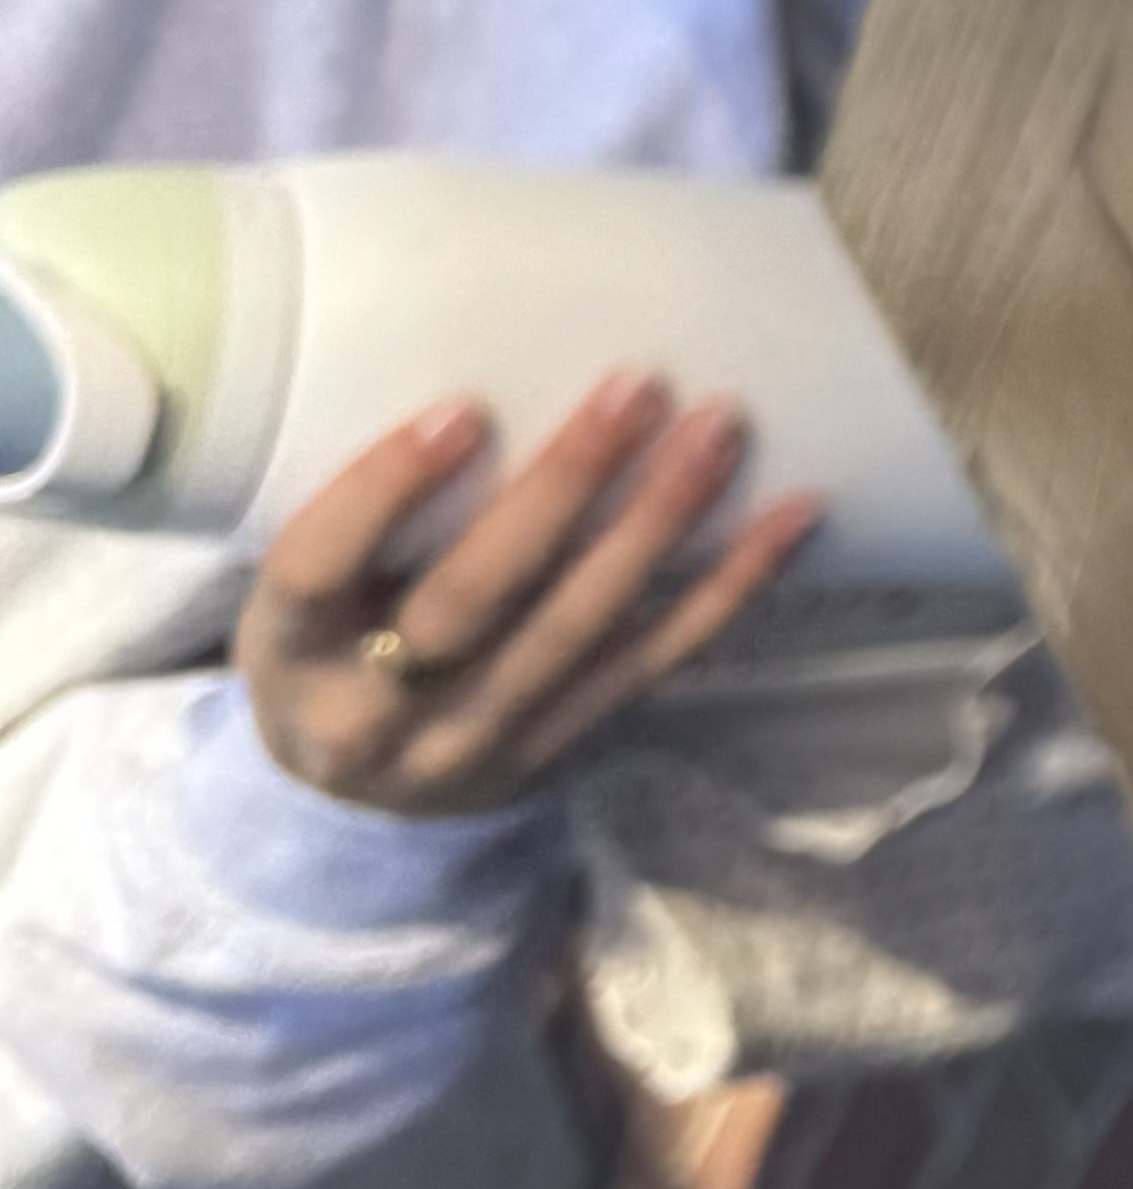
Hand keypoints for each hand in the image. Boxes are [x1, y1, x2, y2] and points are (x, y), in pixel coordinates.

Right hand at [236, 373, 825, 820]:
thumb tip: (480, 377)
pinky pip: (655, 661)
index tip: (461, 411)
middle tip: (635, 388)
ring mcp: (476, 738)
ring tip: (716, 430)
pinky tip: (789, 518)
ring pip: (578, 628)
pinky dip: (728, 587)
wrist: (354, 812)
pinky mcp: (560, 746)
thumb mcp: (301, 599)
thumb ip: (362, 522)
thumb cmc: (328, 651)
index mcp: (287, 652)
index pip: (316, 568)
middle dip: (561, 488)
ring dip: (658, 521)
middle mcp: (375, 709)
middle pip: (473, 599)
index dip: (382, 491)